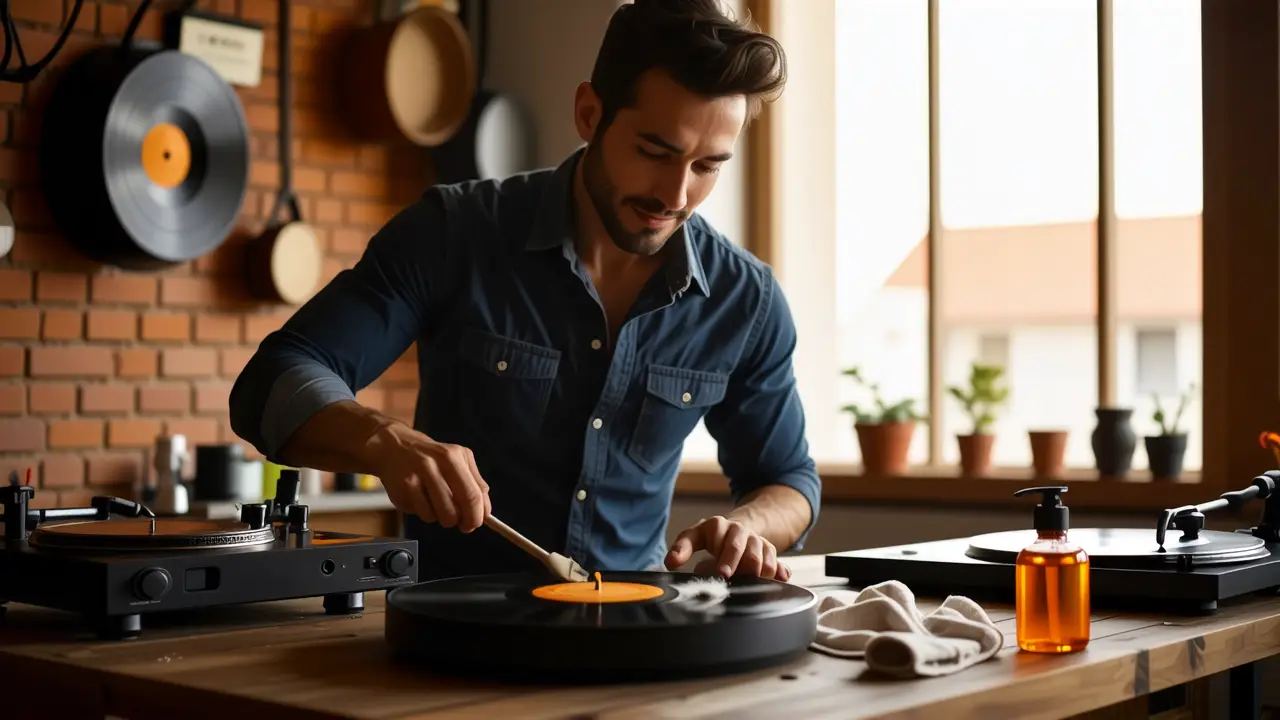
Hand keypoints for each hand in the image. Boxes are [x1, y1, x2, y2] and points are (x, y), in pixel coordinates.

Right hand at [365, 422, 490, 531]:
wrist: (394, 446)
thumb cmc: (431, 457)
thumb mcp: (457, 459)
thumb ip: (475, 482)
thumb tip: (486, 510)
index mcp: (454, 457)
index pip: (473, 495)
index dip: (477, 515)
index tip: (477, 522)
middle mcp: (435, 465)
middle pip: (456, 508)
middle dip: (462, 522)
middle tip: (462, 524)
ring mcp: (417, 477)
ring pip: (439, 515)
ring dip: (443, 519)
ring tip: (439, 507)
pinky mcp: (403, 489)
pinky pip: (421, 514)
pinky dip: (426, 514)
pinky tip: (423, 501)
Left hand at [664, 515, 791, 580]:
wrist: (740, 529)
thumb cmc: (712, 537)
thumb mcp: (693, 538)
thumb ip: (681, 549)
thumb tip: (671, 561)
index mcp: (717, 526)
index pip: (718, 536)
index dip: (722, 555)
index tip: (721, 573)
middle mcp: (739, 531)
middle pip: (743, 547)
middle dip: (736, 562)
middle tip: (729, 577)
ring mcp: (756, 541)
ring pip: (764, 555)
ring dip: (758, 570)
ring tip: (751, 582)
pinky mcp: (769, 552)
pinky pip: (779, 563)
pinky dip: (779, 572)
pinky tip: (780, 579)